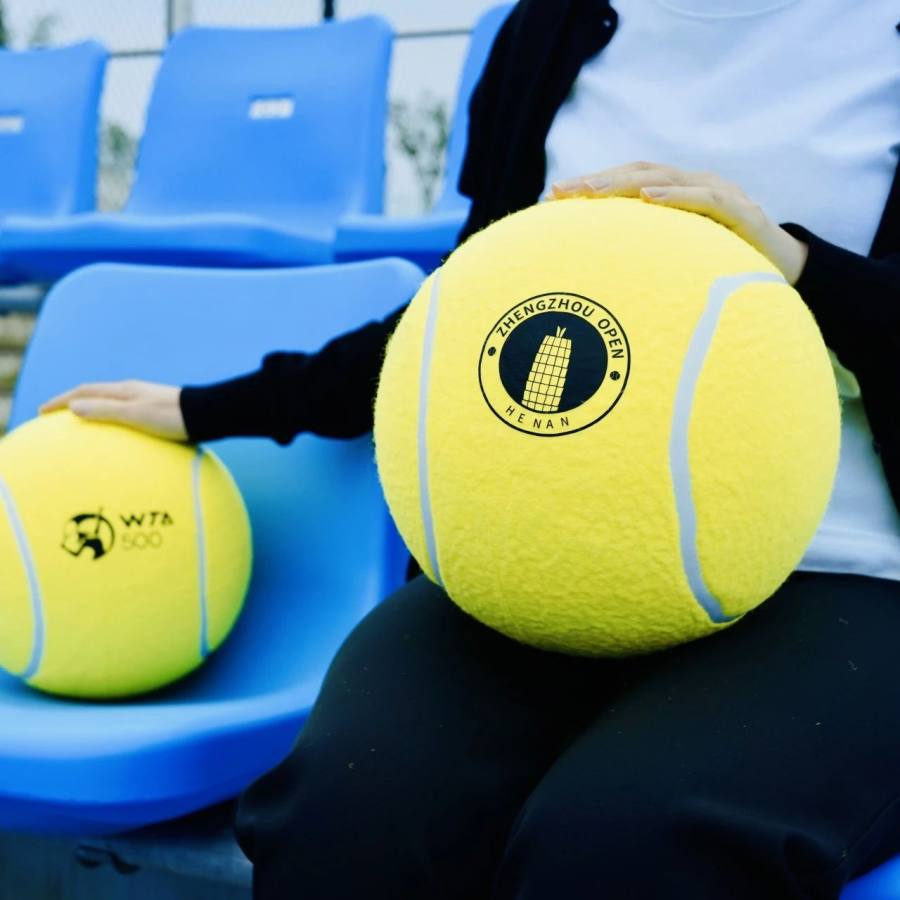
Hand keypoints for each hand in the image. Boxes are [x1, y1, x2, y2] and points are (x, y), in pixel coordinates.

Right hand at [39, 380, 188, 442]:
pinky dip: (111, 420)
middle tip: (55, 417)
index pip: (84, 391)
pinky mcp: (157, 412)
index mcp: (124, 390)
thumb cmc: (173, 418)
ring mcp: (145, 401)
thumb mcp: (136, 415)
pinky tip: (119, 438)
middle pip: (95, 394)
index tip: (42, 412)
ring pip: (110, 403)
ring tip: (81, 426)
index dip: (61, 400)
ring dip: (92, 410)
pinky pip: (125, 414)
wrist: (209, 415)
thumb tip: (73, 407)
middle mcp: (133, 392)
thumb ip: (106, 411)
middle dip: (73, 403)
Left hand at [549, 161, 808, 284]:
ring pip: (665, 179)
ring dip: (625, 183)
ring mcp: (719, 193)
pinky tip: (648, 199)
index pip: (627, 182)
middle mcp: (694, 184)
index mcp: (676, 193)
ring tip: (591, 191)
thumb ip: (647, 250)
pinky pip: (705, 199)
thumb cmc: (724, 264)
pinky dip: (675, 196)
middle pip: (638, 174)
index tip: (552, 197)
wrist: (785, 270)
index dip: (592, 184)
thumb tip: (597, 268)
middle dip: (596, 181)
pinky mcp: (741, 211)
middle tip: (560, 191)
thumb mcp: (677, 256)